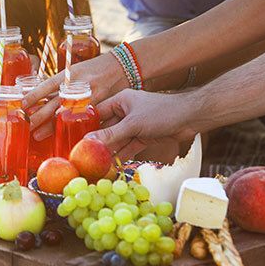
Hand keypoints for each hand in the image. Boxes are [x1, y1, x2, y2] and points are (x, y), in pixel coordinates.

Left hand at [22, 53, 128, 140]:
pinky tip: (61, 136)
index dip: (34, 95)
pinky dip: (71, 128)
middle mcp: (78, 86)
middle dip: (38, 116)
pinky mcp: (100, 107)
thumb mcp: (75, 71)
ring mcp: (89, 97)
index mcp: (69, 74)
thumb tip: (39, 98)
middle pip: (54, 103)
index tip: (22, 105)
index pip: (48, 85)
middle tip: (25, 125)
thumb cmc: (94, 70)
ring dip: (50, 126)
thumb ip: (60, 84)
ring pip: (66, 115)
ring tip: (36, 135)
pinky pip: (83, 120)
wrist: (123, 66)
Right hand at [85, 89, 199, 159]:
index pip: (97, 112)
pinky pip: (128, 145)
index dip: (86, 125)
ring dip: (109, 150)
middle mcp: (125, 111)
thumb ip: (111, 135)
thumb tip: (88, 142)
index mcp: (120, 100)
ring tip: (95, 162)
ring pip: (117, 139)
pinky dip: (122, 154)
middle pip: (106, 128)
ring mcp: (135, 124)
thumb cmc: (162, 113)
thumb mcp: (132, 125)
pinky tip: (112, 165)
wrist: (191, 117)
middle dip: (97, 141)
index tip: (73, 137)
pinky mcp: (144, 135)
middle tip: (83, 154)